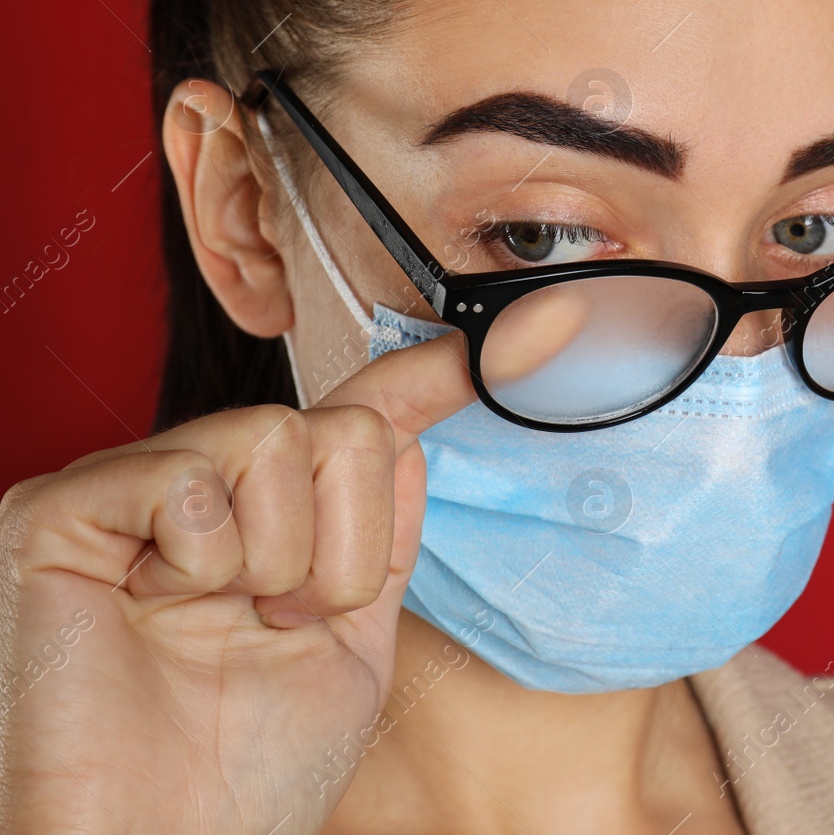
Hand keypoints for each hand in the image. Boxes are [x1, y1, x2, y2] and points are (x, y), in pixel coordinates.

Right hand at [0, 292, 579, 833]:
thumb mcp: (350, 643)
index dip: (416, 381)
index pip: (346, 422)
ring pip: (273, 435)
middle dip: (344, 543)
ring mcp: (124, 496)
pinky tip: (160, 605)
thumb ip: (379, 539)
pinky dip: (203, 557)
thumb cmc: (244, 773)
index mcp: (262, 521)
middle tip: (289, 617)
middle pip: (334, 426)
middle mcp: (196, 494)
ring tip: (230, 620)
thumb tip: (412, 435)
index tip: (479, 358)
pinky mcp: (56, 514)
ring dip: (283, 557)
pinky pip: (189, 477)